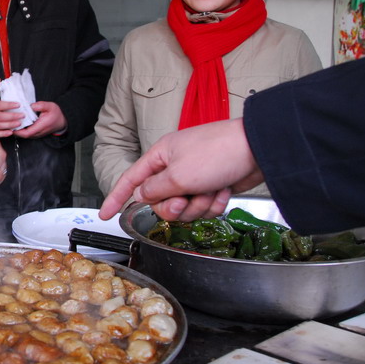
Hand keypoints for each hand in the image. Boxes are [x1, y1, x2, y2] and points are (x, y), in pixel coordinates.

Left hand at [14, 101, 66, 137]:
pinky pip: (27, 134)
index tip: (11, 126)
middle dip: (15, 131)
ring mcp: (37, 134)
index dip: (18, 131)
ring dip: (17, 131)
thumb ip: (41, 105)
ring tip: (10, 124)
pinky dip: (21, 130)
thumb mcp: (50, 106)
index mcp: (41, 126)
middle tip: (7, 124)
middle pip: (24, 135)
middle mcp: (38, 132)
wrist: (63, 120)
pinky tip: (16, 124)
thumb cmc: (56, 113)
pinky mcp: (36, 133)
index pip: (27, 133)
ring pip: (25, 135)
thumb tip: (32, 105)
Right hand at [99, 119, 264, 221]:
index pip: (130, 180)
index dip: (116, 197)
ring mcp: (194, 177)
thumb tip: (140, 196)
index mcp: (160, 156)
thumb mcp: (179, 175)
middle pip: (160, 201)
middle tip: (184, 200)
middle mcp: (174, 167)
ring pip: (184, 208)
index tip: (105, 214)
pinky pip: (203, 207)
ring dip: (198, 205)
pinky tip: (224, 190)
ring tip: (211, 190)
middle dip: (173, 207)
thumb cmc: (217, 153)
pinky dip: (214, 202)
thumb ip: (155, 190)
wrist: (258, 150)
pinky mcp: (212, 186)